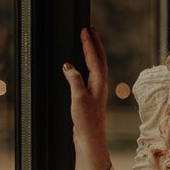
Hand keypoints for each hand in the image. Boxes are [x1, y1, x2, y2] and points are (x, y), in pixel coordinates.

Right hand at [62, 27, 111, 169]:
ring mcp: (96, 90)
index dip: (89, 44)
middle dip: (95, 44)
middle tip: (90, 29)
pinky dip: (86, 65)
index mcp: (99, 83)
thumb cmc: (86, 121)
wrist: (90, 140)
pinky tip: (80, 66)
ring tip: (87, 41)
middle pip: (99, 59)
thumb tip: (69, 66)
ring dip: (92, 53)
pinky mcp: (91, 97)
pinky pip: (90, 74)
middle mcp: (100, 85)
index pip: (94, 58)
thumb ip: (74, 80)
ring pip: (96, 66)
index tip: (85, 30)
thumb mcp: (78, 99)